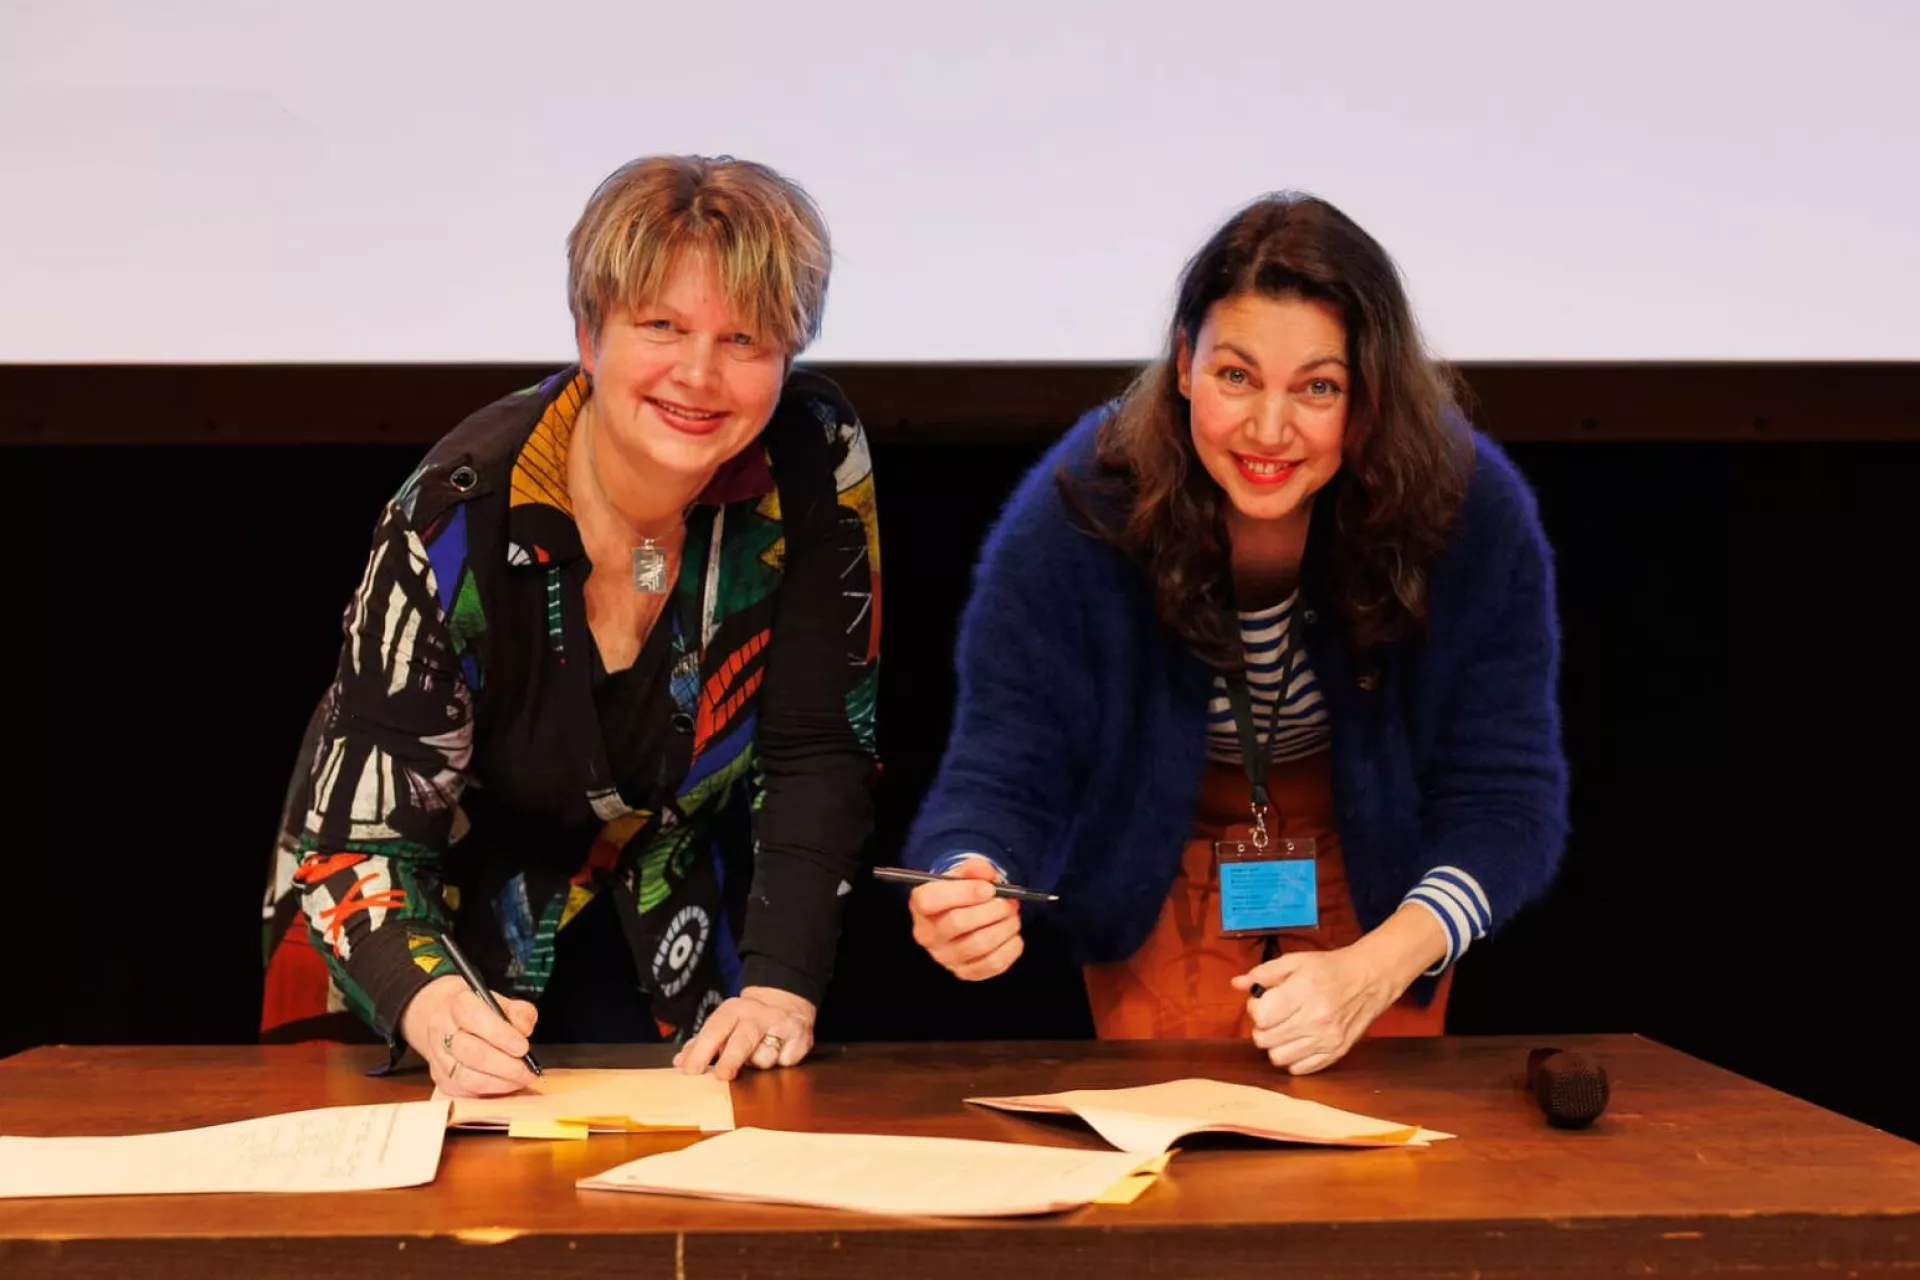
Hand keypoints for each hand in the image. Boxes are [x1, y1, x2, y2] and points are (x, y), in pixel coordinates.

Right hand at [398, 974, 539, 1097]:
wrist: (443, 1017)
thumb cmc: (476, 1011)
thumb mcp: (500, 1001)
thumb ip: (518, 1012)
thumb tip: (524, 1030)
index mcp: (458, 1004)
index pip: (474, 1018)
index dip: (501, 1034)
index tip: (522, 1047)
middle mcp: (442, 1030)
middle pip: (471, 1053)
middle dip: (505, 1065)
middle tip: (526, 1069)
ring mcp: (439, 1057)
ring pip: (467, 1077)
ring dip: (499, 1082)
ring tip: (519, 1078)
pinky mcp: (441, 1079)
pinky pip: (465, 1092)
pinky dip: (490, 1091)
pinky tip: (505, 1084)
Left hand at [673, 986, 816, 1080]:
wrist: (785, 1002)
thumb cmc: (746, 1020)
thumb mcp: (723, 1024)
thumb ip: (701, 1043)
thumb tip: (680, 1063)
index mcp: (733, 1010)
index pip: (715, 1029)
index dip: (702, 1050)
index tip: (691, 1070)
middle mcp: (757, 1014)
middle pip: (743, 1038)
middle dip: (731, 1058)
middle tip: (722, 1076)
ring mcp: (781, 1024)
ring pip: (765, 1056)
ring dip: (759, 1063)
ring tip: (758, 1054)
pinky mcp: (801, 1036)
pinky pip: (786, 1061)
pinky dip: (781, 1062)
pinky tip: (779, 1051)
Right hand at [908, 856, 1023, 980]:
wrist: (960, 918)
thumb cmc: (959, 895)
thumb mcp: (962, 876)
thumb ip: (973, 870)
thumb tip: (987, 873)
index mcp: (921, 907)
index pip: (930, 900)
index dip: (964, 892)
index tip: (989, 888)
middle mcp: (928, 935)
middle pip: (958, 922)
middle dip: (992, 909)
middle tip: (1008, 902)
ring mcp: (945, 957)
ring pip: (979, 944)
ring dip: (1004, 927)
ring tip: (1012, 916)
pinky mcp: (965, 972)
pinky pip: (992, 964)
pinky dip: (1010, 948)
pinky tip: (1012, 935)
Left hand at [1231, 945, 1402, 1074]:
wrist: (1369, 979)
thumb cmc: (1329, 969)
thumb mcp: (1295, 961)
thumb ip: (1263, 973)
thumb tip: (1238, 983)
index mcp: (1304, 991)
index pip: (1261, 1017)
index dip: (1255, 1009)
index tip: (1262, 1001)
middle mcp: (1316, 1019)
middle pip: (1265, 1040)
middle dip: (1261, 1027)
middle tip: (1272, 1015)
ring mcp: (1327, 1039)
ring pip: (1279, 1058)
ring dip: (1275, 1045)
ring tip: (1284, 1029)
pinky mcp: (1336, 1053)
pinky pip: (1300, 1069)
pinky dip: (1293, 1058)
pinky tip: (1297, 1041)